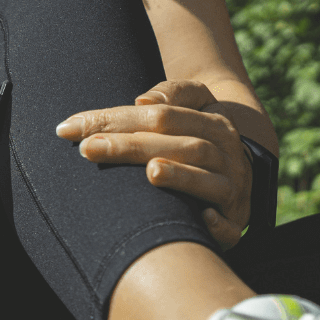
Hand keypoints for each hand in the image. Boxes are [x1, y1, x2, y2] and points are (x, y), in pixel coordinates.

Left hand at [55, 79, 251, 248]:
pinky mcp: (236, 222)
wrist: (249, 168)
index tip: (71, 128)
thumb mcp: (197, 104)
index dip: (117, 118)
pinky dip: (217, 224)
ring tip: (151, 171)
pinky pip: (230, 226)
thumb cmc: (203, 134)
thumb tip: (141, 100)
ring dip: (180, 176)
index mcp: (213, 123)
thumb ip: (173, 93)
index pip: (162, 115)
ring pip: (207, 179)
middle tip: (89, 148)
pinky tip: (203, 218)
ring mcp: (233, 188)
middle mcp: (226, 153)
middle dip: (132, 146)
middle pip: (180, 145)